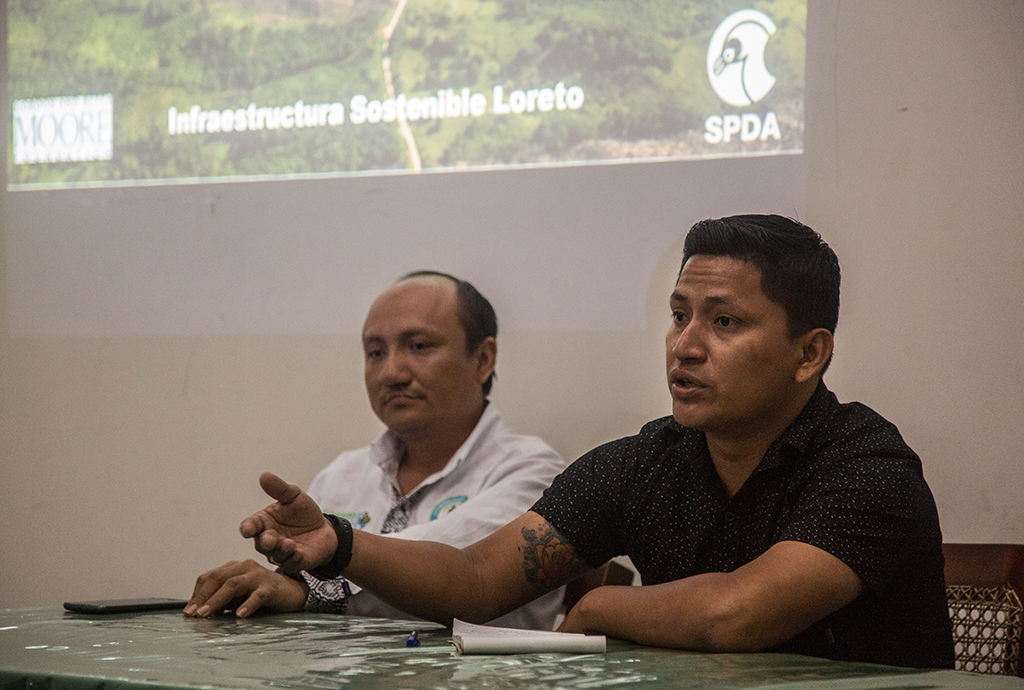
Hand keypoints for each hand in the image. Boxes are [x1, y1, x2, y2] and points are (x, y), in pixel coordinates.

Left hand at [184, 559, 309, 617]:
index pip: (209, 576)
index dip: (197, 594)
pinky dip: (247, 605)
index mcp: (234, 567)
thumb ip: (222, 600)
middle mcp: (244, 566)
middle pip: (218, 578)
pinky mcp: (271, 587)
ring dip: (216, 600)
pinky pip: (257, 595)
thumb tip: (199, 613)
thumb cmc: (261, 595)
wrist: (292, 593)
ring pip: (233, 584)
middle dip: (203, 597)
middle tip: (193, 614)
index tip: (188, 611)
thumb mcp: (238, 597)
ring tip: (207, 614)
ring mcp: (258, 575)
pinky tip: (240, 615)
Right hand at [239, 472, 337, 571]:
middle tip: (270, 538)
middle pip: (261, 543)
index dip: (248, 528)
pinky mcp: (295, 562)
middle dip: (265, 541)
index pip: (251, 526)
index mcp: (263, 523)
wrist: (324, 528)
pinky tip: (298, 553)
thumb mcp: (294, 496)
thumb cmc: (303, 513)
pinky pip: (292, 563)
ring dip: (281, 550)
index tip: (247, 529)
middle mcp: (268, 540)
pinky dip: (294, 559)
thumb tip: (264, 475)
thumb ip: (279, 489)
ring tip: (288, 544)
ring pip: (276, 555)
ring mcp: (281, 553)